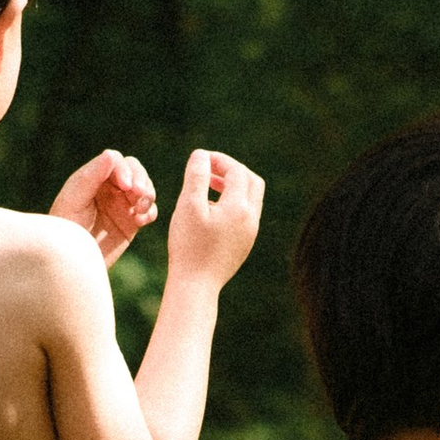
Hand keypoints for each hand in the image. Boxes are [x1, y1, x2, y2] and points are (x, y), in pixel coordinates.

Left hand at [49, 149, 156, 265]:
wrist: (71, 263)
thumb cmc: (65, 229)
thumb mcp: (74, 200)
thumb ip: (91, 177)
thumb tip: (111, 155)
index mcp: (93, 177)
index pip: (116, 162)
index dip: (124, 169)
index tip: (125, 186)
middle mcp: (109, 187)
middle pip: (135, 170)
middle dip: (141, 180)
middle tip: (140, 195)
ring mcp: (122, 204)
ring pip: (145, 189)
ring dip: (148, 195)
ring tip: (139, 210)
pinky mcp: (132, 222)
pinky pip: (149, 210)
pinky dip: (150, 212)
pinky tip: (141, 221)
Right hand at [165, 146, 263, 289]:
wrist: (196, 285)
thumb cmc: (189, 245)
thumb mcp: (189, 206)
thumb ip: (197, 176)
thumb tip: (202, 155)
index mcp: (239, 207)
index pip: (236, 171)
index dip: (219, 160)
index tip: (200, 160)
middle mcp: (251, 218)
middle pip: (251, 181)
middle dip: (231, 170)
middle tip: (209, 169)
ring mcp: (251, 232)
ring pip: (250, 198)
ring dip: (233, 186)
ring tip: (208, 187)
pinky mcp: (245, 243)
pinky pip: (245, 214)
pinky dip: (232, 203)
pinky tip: (211, 209)